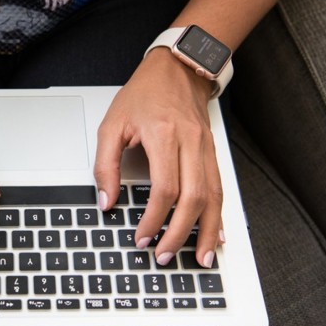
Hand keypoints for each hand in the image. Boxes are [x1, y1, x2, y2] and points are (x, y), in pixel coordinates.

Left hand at [94, 48, 223, 267]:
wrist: (178, 68)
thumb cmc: (144, 94)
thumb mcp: (112, 124)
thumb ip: (105, 164)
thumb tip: (106, 201)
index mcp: (164, 135)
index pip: (165, 188)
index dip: (154, 218)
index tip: (142, 237)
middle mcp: (191, 143)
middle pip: (194, 198)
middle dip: (180, 233)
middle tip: (164, 255)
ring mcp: (206, 148)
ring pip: (214, 197)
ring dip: (207, 231)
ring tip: (200, 257)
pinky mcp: (213, 152)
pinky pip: (220, 188)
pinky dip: (218, 215)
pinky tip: (216, 234)